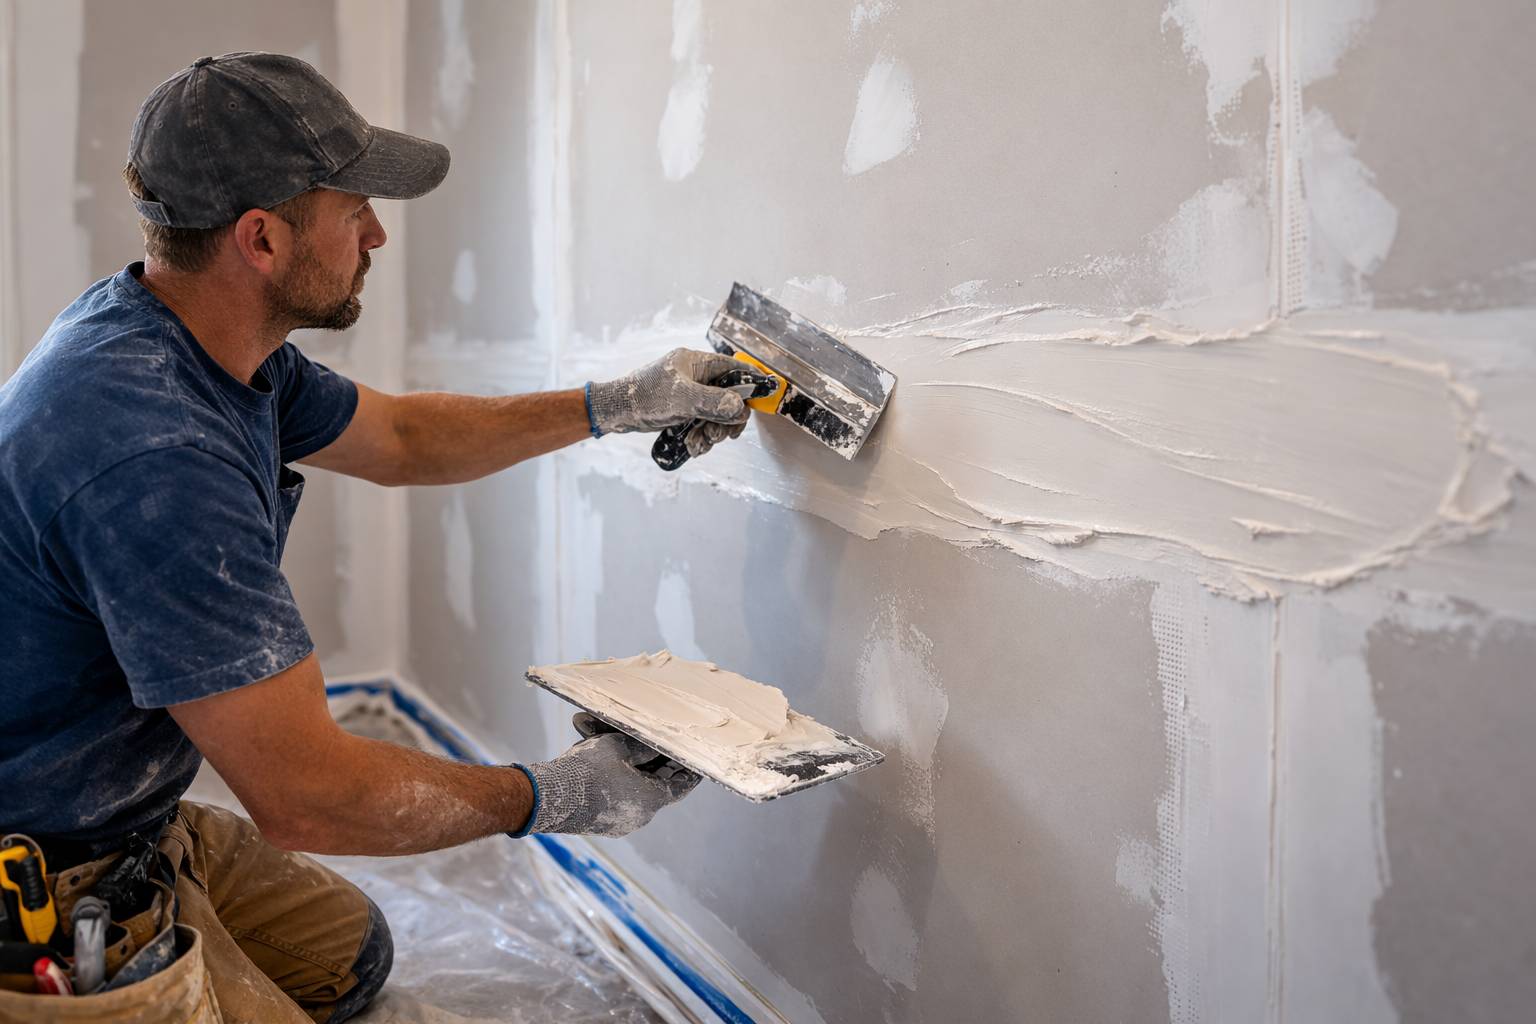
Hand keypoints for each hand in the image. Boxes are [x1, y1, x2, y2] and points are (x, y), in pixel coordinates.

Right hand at [515, 714, 700, 836]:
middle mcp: (639, 816)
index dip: (689, 772)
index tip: (697, 762)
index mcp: (650, 801)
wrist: (548, 796)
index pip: (680, 786)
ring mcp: (619, 822)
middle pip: (657, 787)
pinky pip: (618, 798)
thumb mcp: (619, 746)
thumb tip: (657, 744)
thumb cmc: (587, 769)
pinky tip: (609, 761)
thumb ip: (643, 746)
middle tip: (667, 749)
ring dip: (635, 770)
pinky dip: (619, 780)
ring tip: (630, 747)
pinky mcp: (601, 822)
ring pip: (635, 790)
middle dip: (660, 765)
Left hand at [586, 349, 751, 436]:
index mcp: (697, 362)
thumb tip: (740, 407)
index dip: (752, 383)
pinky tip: (694, 446)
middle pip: (729, 396)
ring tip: (701, 444)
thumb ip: (713, 402)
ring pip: (717, 413)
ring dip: (713, 431)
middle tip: (723, 436)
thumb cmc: (644, 397)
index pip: (735, 368)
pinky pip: (703, 422)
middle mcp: (696, 375)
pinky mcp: (682, 408)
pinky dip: (702, 435)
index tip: (764, 398)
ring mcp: (690, 392)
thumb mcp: (682, 399)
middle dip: (728, 419)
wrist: (615, 411)